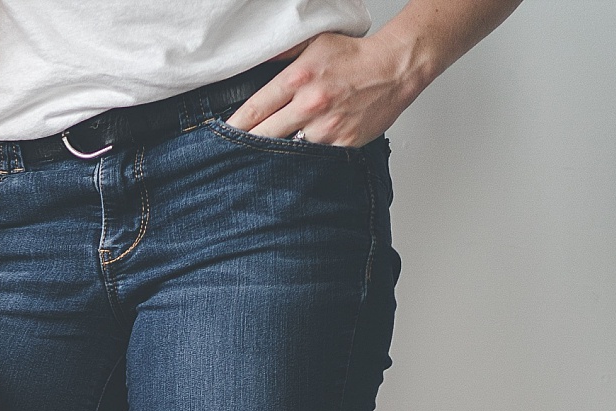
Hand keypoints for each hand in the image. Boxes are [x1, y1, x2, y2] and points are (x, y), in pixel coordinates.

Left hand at [225, 31, 430, 146]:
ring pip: (287, 151)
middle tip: (233, 155)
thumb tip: (252, 60)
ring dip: (275, 156)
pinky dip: (304, 160)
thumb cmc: (354, 56)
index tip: (220, 137)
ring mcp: (327, 128)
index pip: (253, 110)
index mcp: (298, 79)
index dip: (233, 127)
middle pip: (263, 137)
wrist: (395, 68)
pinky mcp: (342, 144)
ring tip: (262, 161)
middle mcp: (310, 105)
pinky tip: (295, 161)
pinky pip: (314, 159)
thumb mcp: (313, 43)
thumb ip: (281, 53)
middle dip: (247, 146)